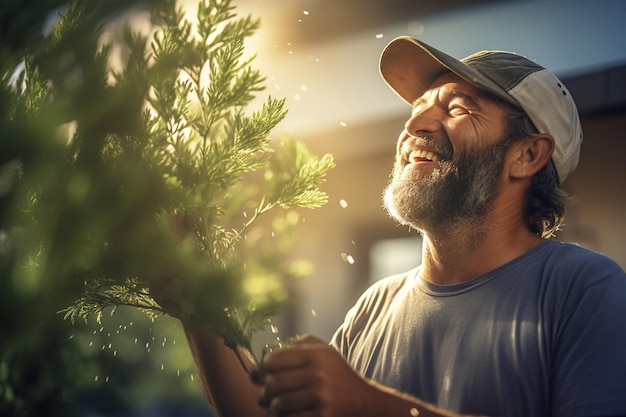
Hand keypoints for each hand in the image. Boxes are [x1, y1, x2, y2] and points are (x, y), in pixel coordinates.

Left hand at [260, 335, 379, 416]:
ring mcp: (321, 398)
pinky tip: (291, 413)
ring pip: (279, 404)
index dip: (265, 367)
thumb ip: (298, 344)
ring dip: (275, 406)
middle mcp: (318, 374)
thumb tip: (269, 350)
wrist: (366, 401)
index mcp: (315, 355)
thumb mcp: (324, 351)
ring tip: (278, 404)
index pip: (273, 360)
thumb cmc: (338, 374)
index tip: (269, 371)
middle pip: (273, 383)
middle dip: (266, 390)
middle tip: (268, 393)